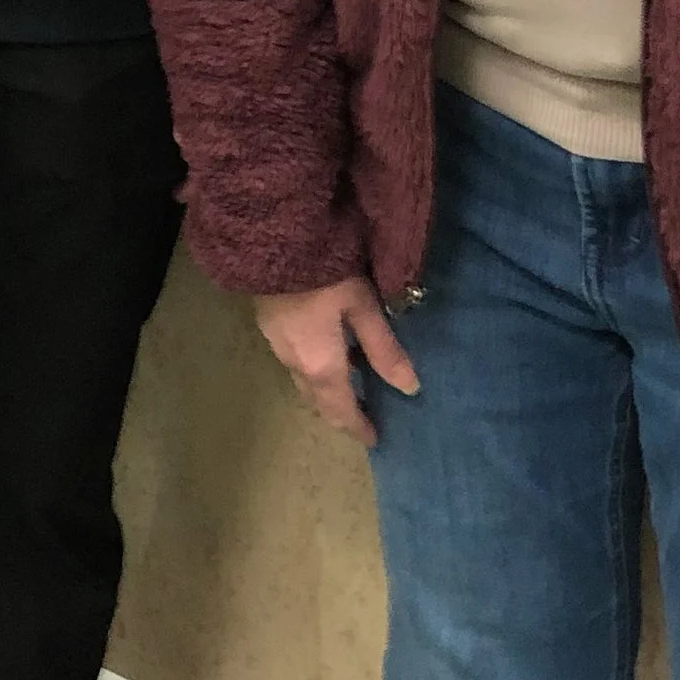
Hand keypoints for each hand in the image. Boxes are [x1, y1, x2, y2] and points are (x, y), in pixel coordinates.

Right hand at [253, 277, 421, 445]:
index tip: (374, 439)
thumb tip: (411, 388)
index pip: (341, 410)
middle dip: (340, 412)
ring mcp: (276, 344)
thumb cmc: (325, 274)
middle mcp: (294, 364)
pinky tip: (328, 349)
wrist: (271, 240)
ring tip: (351, 380)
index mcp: (320, 366)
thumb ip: (384, 348)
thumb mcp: (363, 307)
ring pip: (303, 381)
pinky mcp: (268, 324)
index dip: (358, 427)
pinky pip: (294, 361)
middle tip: (364, 415)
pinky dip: (314, 368)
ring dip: (326, 389)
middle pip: (318, 400)